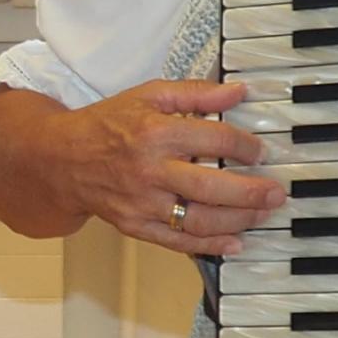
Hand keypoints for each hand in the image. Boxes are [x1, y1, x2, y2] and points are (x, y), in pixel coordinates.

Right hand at [72, 79, 280, 255]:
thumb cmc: (107, 124)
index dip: (245, 145)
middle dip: (251, 191)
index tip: (259, 151)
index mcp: (155, 132)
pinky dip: (209, 245)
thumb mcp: (149, 95)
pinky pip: (178, 241)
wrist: (62, 159)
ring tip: (262, 214)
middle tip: (276, 192)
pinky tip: (234, 242)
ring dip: (238, 220)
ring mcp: (142, 203)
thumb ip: (195, 92)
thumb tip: (237, 92)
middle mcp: (150, 170)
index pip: (214, 139)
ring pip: (199, 218)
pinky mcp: (135, 226)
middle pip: (211, 185)